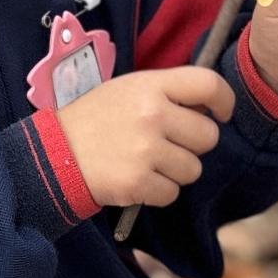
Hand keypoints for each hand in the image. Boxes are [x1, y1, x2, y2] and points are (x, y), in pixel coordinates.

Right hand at [54, 67, 234, 208]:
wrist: (54, 153)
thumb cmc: (95, 119)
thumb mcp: (127, 89)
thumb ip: (166, 93)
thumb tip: (207, 110)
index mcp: (151, 85)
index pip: (208, 85)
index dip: (224, 100)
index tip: (220, 114)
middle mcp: (153, 115)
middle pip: (208, 136)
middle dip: (193, 145)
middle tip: (167, 144)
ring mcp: (146, 150)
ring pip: (193, 169)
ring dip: (175, 171)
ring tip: (146, 162)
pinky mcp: (138, 182)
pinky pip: (172, 193)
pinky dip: (158, 191)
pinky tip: (138, 179)